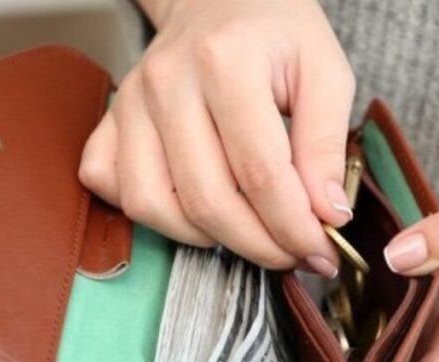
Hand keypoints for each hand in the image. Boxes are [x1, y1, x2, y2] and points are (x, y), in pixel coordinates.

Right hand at [78, 0, 354, 277]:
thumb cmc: (274, 32)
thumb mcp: (325, 72)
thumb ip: (327, 145)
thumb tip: (327, 216)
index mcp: (225, 63)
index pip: (260, 175)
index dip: (294, 227)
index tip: (320, 249)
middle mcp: (167, 83)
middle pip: (208, 201)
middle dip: (259, 245)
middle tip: (293, 253)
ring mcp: (130, 105)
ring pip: (154, 207)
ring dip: (208, 239)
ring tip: (249, 232)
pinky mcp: (110, 122)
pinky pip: (114, 189)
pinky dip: (152, 216)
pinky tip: (194, 209)